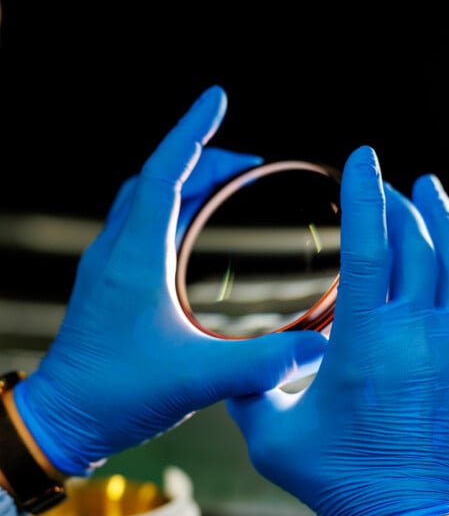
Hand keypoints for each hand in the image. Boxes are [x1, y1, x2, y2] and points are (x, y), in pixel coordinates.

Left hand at [14, 86, 326, 474]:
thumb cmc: (116, 395)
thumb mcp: (197, 380)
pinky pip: (141, 226)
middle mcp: (116, 252)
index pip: (164, 173)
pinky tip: (195, 233)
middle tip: (251, 165)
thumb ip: (261, 363)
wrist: (62, 418)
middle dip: (203, 158)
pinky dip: (172, 211)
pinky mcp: (108, 285)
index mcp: (135, 258)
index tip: (216, 97)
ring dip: (186, 183)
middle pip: (157, 179)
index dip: (193, 131)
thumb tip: (319, 349)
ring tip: (229, 187)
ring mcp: (108, 267)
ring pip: (146, 201)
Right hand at [226, 145, 448, 515]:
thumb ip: (247, 391)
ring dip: (443, 219)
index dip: (364, 195)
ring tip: (429, 189)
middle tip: (384, 184)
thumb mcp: (271, 436)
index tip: (362, 157)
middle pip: (413, 243)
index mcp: (361, 340)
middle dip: (397, 203)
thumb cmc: (335, 480)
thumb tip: (233, 365)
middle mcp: (414, 333)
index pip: (367, 245)